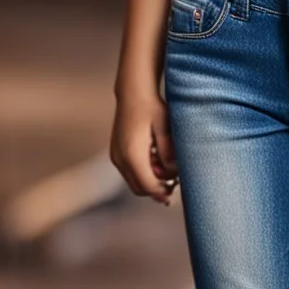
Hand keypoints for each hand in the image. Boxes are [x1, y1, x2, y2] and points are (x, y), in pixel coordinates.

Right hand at [110, 88, 179, 205]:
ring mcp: (116, 156)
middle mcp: (120, 158)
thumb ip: (169, 153)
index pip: (148, 186)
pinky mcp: (115, 152)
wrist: (133, 92)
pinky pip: (129, 172)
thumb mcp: (166, 128)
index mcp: (133, 154)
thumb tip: (173, 173)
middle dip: (156, 189)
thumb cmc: (152, 107)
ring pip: (133, 181)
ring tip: (165, 166)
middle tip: (173, 183)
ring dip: (148, 181)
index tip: (173, 196)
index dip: (161, 193)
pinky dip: (141, 172)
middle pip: (139, 188)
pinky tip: (154, 158)